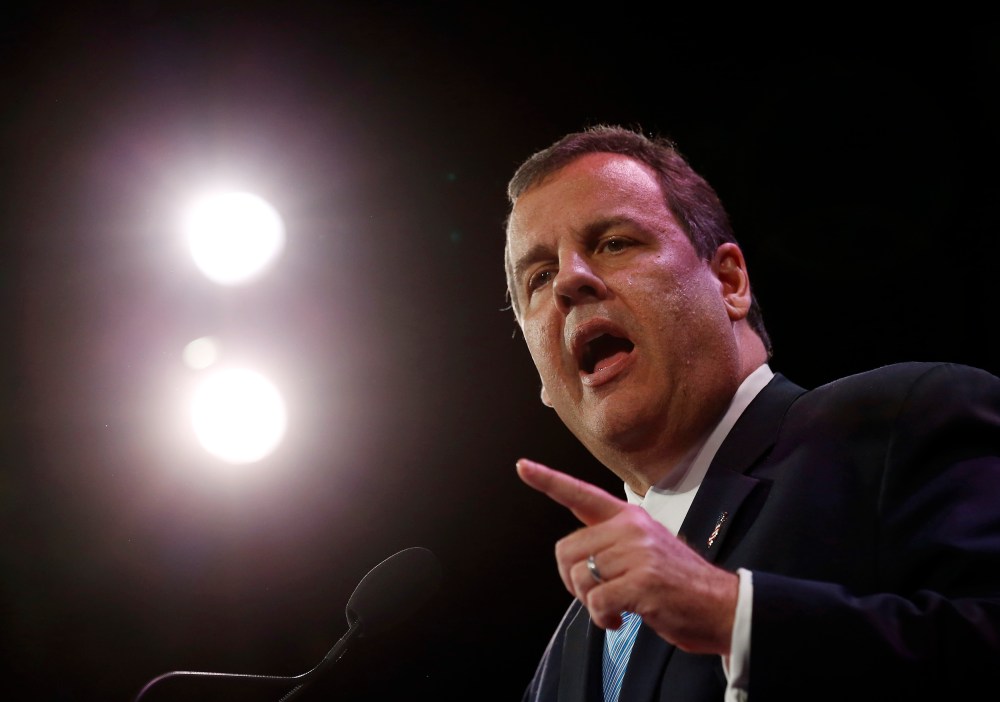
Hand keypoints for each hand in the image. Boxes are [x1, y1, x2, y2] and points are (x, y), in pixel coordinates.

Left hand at [516, 458, 738, 654]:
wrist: (723, 607)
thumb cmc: (679, 584)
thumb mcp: (647, 548)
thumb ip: (612, 544)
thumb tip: (576, 558)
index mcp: (629, 517)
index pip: (582, 494)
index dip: (548, 481)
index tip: (523, 467)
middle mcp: (631, 528)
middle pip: (567, 551)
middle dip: (573, 582)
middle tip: (599, 595)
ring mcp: (637, 553)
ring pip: (579, 578)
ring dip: (591, 603)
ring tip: (616, 608)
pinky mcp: (642, 582)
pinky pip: (596, 601)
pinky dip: (603, 618)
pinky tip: (621, 619)